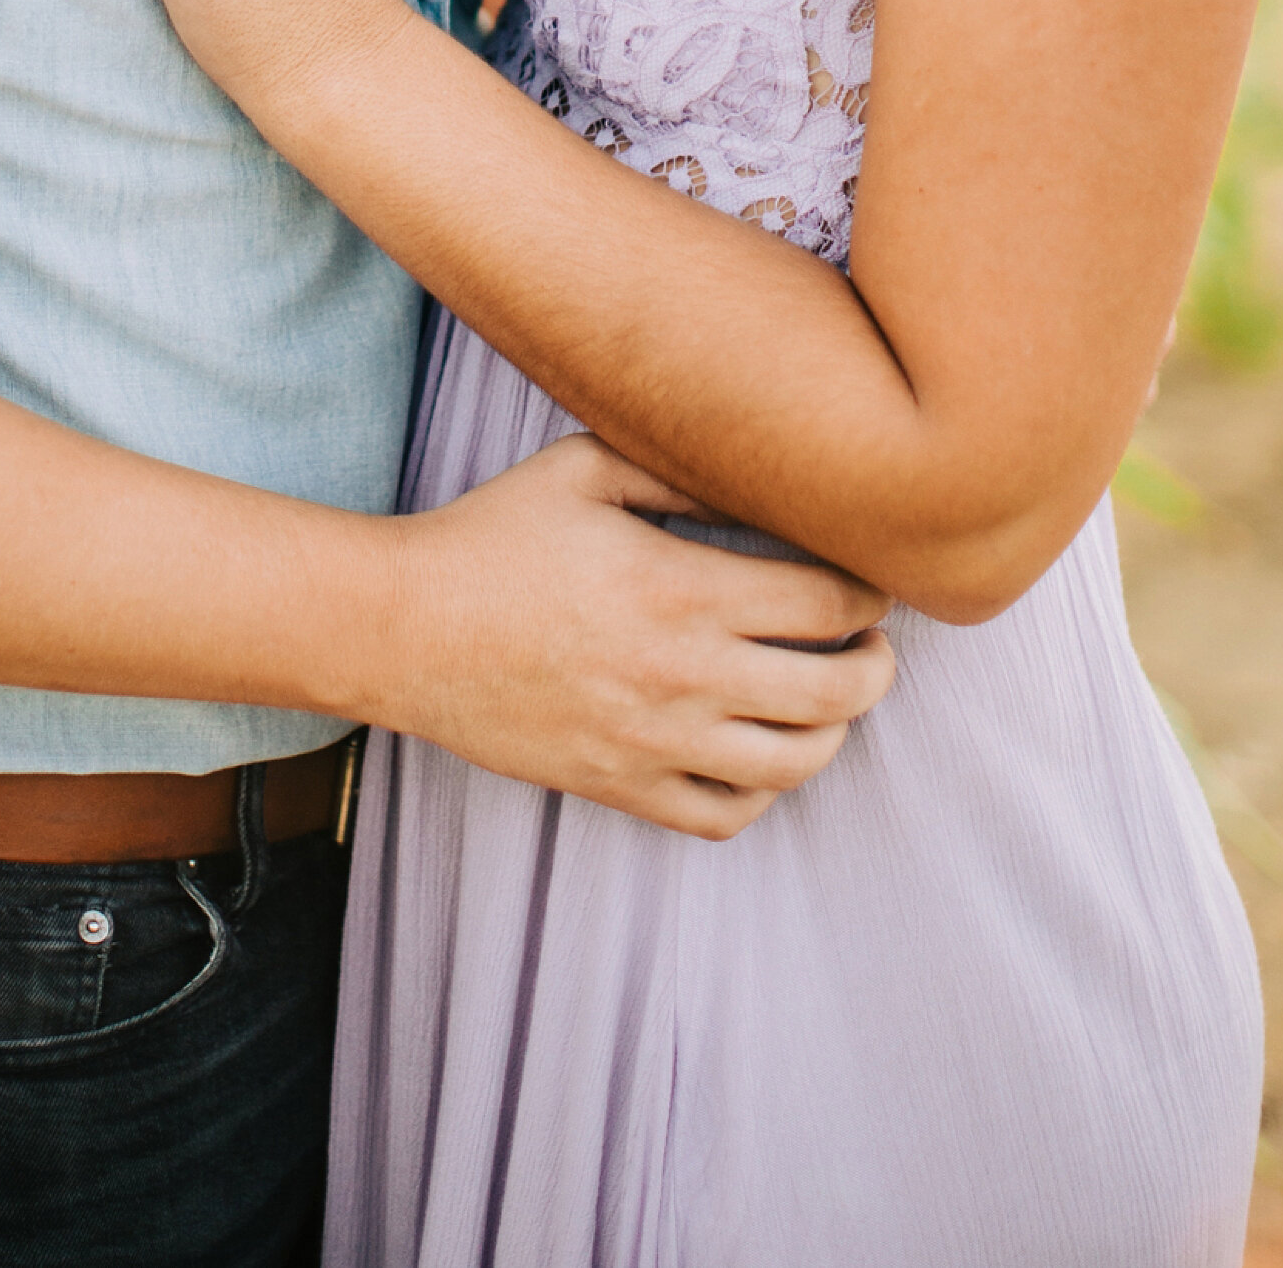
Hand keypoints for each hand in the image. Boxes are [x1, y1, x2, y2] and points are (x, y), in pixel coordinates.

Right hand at [384, 433, 894, 836]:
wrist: (405, 629)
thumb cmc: (494, 535)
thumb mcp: (586, 466)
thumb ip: (681, 466)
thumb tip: (762, 477)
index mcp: (682, 587)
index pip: (828, 603)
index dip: (870, 590)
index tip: (870, 576)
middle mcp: (682, 675)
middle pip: (835, 693)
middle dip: (877, 666)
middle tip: (875, 644)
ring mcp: (652, 742)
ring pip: (793, 765)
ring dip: (834, 733)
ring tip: (832, 700)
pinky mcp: (619, 787)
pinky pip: (724, 816)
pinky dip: (765, 792)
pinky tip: (761, 752)